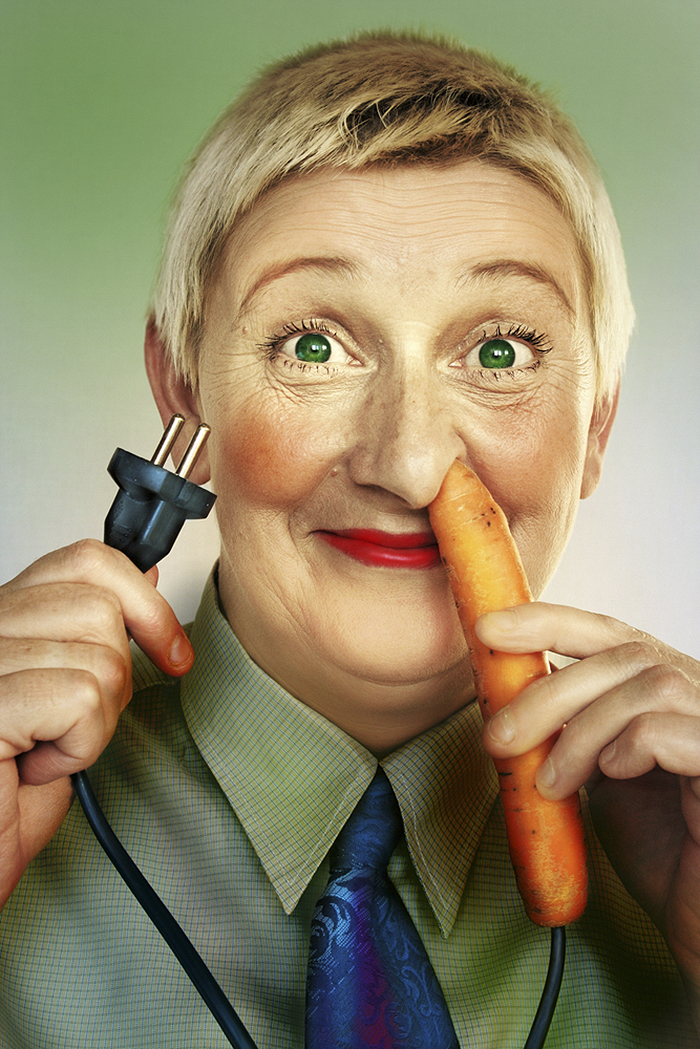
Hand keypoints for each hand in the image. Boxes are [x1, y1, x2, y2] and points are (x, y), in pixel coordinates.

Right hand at [0, 539, 192, 907]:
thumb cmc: (7, 795)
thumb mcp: (70, 702)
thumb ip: (97, 634)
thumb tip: (147, 577)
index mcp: (4, 618)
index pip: (86, 562)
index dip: (143, 600)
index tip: (170, 651)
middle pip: (101, 607)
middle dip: (115, 676)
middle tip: (74, 724)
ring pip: (102, 657)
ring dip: (94, 724)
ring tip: (44, 750)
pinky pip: (82, 698)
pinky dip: (79, 746)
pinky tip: (35, 767)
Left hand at [477, 602, 699, 994]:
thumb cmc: (662, 852)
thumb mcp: (600, 773)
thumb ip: (572, 727)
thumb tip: (514, 688)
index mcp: (670, 690)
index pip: (611, 632)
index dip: (549, 621)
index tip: (490, 628)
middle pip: (622, 654)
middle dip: (548, 691)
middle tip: (498, 737)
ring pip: (645, 685)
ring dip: (581, 731)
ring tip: (553, 783)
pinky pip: (667, 730)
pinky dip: (624, 747)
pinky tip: (610, 778)